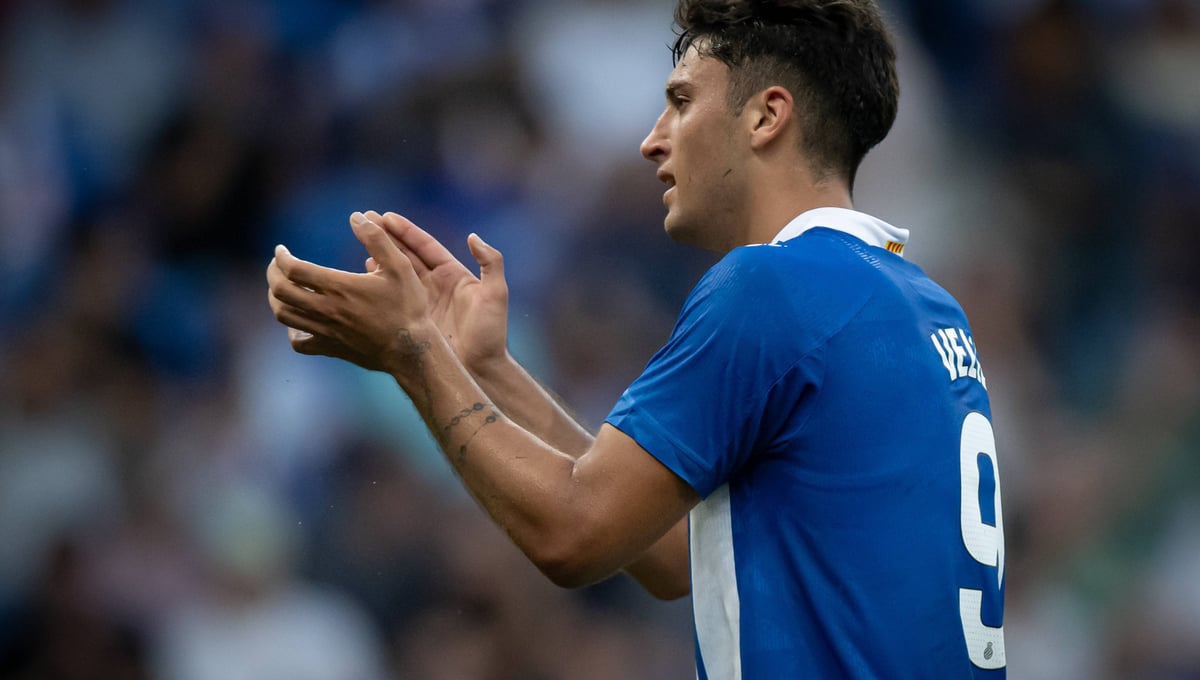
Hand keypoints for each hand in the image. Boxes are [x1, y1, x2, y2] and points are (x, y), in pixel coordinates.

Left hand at [266, 212, 435, 374]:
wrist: (411, 350)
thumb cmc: (407, 307)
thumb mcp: (400, 266)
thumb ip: (377, 238)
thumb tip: (356, 217)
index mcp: (339, 287)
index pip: (294, 269)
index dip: (281, 257)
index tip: (281, 250)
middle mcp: (326, 309)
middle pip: (281, 291)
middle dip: (273, 274)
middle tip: (277, 266)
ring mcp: (326, 331)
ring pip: (284, 315)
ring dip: (276, 298)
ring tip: (282, 287)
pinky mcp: (330, 347)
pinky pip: (298, 343)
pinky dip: (291, 330)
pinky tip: (299, 321)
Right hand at [368, 211, 509, 371]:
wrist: (479, 369)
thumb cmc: (491, 333)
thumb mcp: (496, 294)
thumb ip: (491, 263)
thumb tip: (473, 237)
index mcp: (454, 274)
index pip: (425, 246)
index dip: (406, 231)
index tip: (386, 217)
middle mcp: (436, 284)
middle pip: (407, 254)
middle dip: (387, 237)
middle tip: (366, 220)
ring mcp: (422, 301)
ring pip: (397, 273)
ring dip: (380, 256)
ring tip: (361, 242)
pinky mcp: (413, 318)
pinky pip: (393, 296)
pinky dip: (379, 282)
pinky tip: (365, 272)